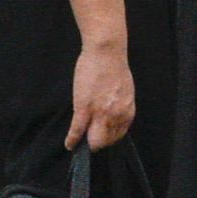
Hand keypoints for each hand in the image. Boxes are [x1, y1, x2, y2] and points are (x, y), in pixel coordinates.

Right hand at [66, 33, 135, 147]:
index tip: (100, 137)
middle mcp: (116, 116)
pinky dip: (72, 139)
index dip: (108, 138)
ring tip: (77, 144)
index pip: (118, 135)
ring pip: (93, 140)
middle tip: (88, 141)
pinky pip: (77, 130)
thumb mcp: (124, 92)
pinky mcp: (84, 107)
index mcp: (127, 111)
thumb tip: (112, 116)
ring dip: (84, 143)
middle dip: (96, 143)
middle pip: (105, 141)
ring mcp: (100, 113)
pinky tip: (69, 144)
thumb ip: (119, 107)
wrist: (106, 53)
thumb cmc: (114, 67)